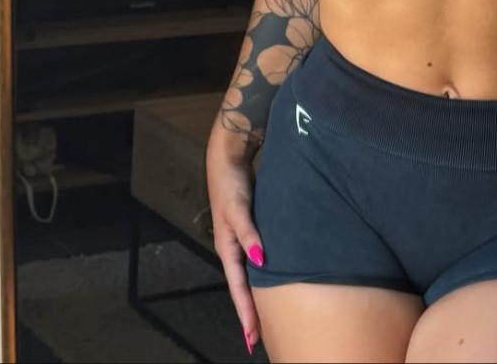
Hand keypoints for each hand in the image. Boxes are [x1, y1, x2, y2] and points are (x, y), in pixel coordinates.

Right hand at [205, 144, 264, 354]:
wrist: (229, 158)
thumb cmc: (231, 183)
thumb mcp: (239, 209)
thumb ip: (249, 234)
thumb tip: (260, 260)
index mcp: (227, 247)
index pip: (238, 287)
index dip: (245, 312)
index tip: (252, 337)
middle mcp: (233, 248)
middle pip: (242, 287)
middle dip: (249, 312)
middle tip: (258, 338)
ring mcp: (241, 239)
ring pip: (249, 275)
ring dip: (255, 296)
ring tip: (263, 318)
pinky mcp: (249, 229)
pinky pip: (255, 260)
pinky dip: (261, 275)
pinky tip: (270, 279)